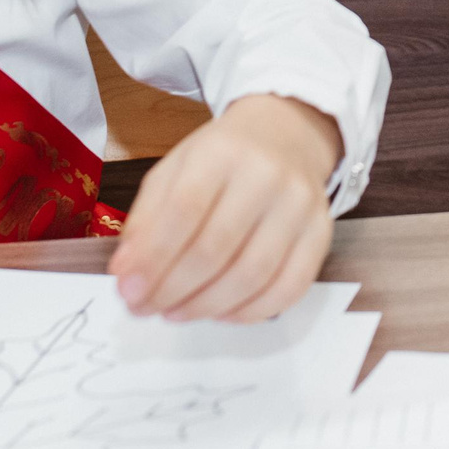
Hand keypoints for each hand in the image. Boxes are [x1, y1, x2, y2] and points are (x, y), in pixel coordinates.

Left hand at [108, 94, 340, 321]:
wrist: (288, 135)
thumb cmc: (223, 159)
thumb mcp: (176, 169)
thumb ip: (147, 218)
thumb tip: (126, 272)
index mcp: (222, 151)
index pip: (184, 211)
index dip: (153, 258)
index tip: (127, 291)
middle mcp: (267, 175)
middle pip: (216, 248)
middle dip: (172, 289)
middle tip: (145, 308)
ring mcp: (301, 205)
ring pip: (252, 274)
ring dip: (206, 306)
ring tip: (176, 313)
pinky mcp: (322, 233)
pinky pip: (290, 287)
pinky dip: (251, 312)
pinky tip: (221, 313)